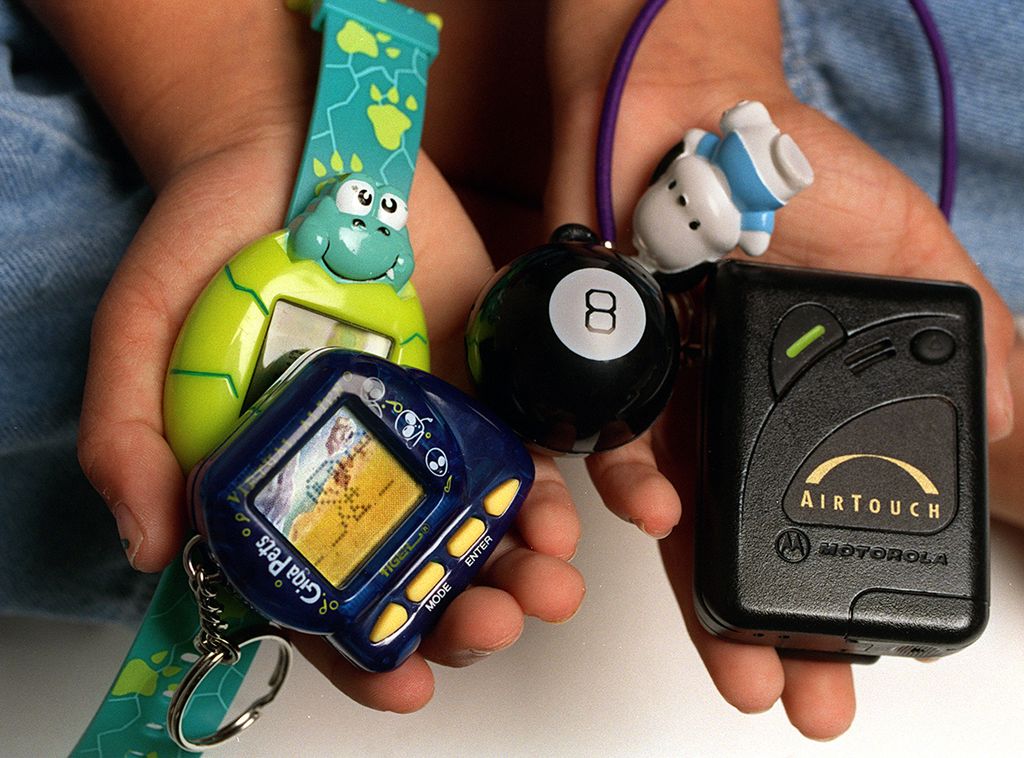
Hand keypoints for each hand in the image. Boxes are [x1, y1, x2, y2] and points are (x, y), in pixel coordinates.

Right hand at [41, 1, 584, 712]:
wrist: (290, 151)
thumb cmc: (208, 246)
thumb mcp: (140, 334)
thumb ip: (130, 436)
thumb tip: (150, 543)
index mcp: (286, 486)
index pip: (324, 600)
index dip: (361, 655)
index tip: (403, 680)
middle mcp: (365, 470)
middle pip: (421, 575)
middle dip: (463, 614)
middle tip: (489, 620)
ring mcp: (430, 426)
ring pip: (486, 523)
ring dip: (523, 562)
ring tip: (547, 578)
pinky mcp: (483, 375)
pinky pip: (528, 441)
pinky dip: (552, 482)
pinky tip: (569, 507)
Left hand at [544, 0, 1015, 738]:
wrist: (693, 107)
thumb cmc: (798, 175)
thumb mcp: (911, 267)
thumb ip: (966, 355)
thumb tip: (1014, 449)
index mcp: (789, 404)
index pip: (806, 517)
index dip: (828, 593)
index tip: (851, 663)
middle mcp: (718, 412)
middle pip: (733, 542)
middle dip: (762, 629)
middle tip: (790, 696)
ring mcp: (658, 392)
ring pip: (668, 516)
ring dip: (695, 591)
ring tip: (732, 651)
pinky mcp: (599, 362)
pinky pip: (600, 439)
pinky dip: (628, 480)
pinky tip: (661, 511)